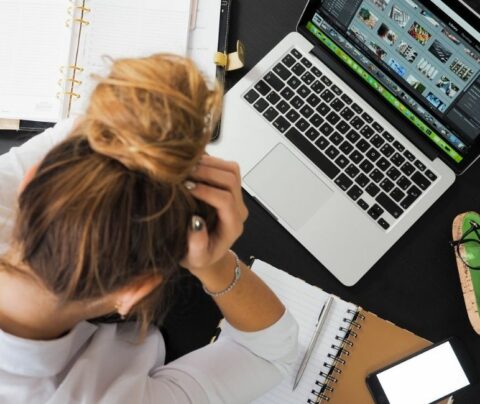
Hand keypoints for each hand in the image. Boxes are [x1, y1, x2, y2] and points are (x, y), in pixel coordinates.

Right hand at [180, 155, 247, 275]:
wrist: (207, 253)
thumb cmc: (199, 257)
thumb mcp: (195, 258)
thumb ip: (197, 245)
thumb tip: (195, 222)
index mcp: (232, 226)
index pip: (226, 200)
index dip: (206, 191)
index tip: (186, 188)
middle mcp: (238, 209)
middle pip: (231, 180)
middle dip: (207, 172)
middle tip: (183, 173)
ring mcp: (236, 196)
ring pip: (231, 169)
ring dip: (209, 164)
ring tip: (187, 167)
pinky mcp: (230, 188)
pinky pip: (226, 167)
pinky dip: (210, 161)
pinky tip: (191, 165)